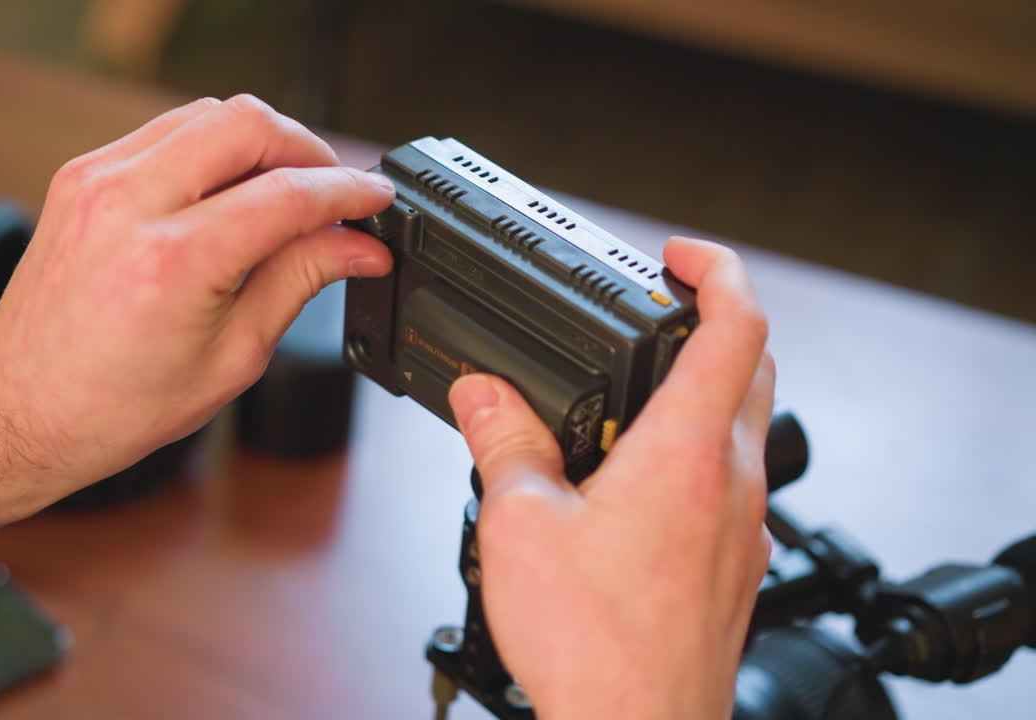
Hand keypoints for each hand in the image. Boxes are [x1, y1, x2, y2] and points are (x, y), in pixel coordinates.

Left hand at [0, 95, 394, 526]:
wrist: (21, 408)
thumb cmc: (114, 405)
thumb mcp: (232, 356)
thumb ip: (300, 282)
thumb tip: (359, 248)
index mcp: (172, 262)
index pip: (286, 195)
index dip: (347, 191)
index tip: (377, 199)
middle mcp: (128, 204)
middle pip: (248, 124)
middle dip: (308, 150)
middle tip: (336, 193)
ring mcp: (98, 180)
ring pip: (208, 114)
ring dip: (261, 143)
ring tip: (287, 194)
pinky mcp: (83, 175)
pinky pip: (168, 131)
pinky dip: (213, 149)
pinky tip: (231, 192)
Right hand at [446, 237, 773, 718]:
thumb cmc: (594, 645)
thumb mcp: (519, 525)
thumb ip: (503, 442)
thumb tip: (482, 393)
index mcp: (686, 452)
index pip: (736, 324)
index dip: (715, 269)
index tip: (678, 256)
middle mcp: (732, 482)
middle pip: (751, 367)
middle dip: (708, 325)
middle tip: (651, 319)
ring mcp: (745, 527)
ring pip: (741, 428)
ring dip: (697, 394)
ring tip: (623, 407)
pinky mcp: (737, 566)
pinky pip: (729, 484)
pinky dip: (694, 456)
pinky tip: (633, 489)